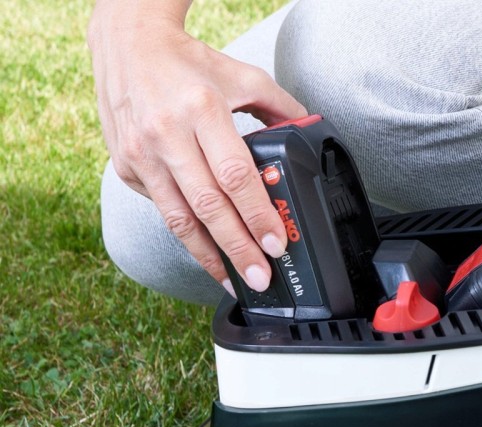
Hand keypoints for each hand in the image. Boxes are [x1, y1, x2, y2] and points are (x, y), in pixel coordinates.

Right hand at [88, 0, 306, 292]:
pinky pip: (163, 211)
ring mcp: (141, 153)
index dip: (257, 216)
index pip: (235, 176)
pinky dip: (187, 235)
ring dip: (209, 257)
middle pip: (208, 206)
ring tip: (233, 280)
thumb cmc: (187, 63)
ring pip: (179, 219)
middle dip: (238, 249)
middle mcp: (166, 133)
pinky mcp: (126, 168)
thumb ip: (279, 108)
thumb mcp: (241, 76)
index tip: (276, 244)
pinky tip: (208, 252)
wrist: (126, 42)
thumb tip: (307, 136)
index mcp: (201, 108)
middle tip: (260, 277)